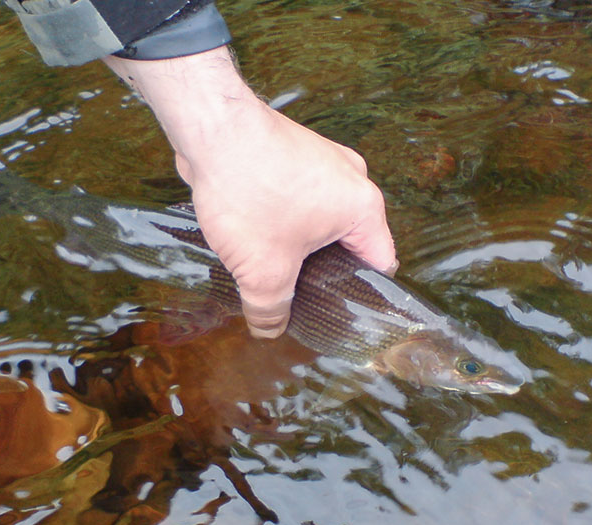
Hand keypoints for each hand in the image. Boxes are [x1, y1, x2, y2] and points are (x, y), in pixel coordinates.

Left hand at [103, 47, 396, 337]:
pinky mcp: (293, 153)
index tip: (335, 314)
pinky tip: (250, 232)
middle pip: (346, 243)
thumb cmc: (250, 191)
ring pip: (317, 220)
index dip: (359, 295)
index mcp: (364, 207)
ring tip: (266, 262)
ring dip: (294, 243)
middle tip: (293, 294)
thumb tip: (269, 329)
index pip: (378, 264)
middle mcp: (351, 179)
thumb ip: (271, 309)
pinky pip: (294, 197)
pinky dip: (277, 217)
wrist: (213, 128)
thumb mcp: (262, 270)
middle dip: (319, 270)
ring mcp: (323, 161)